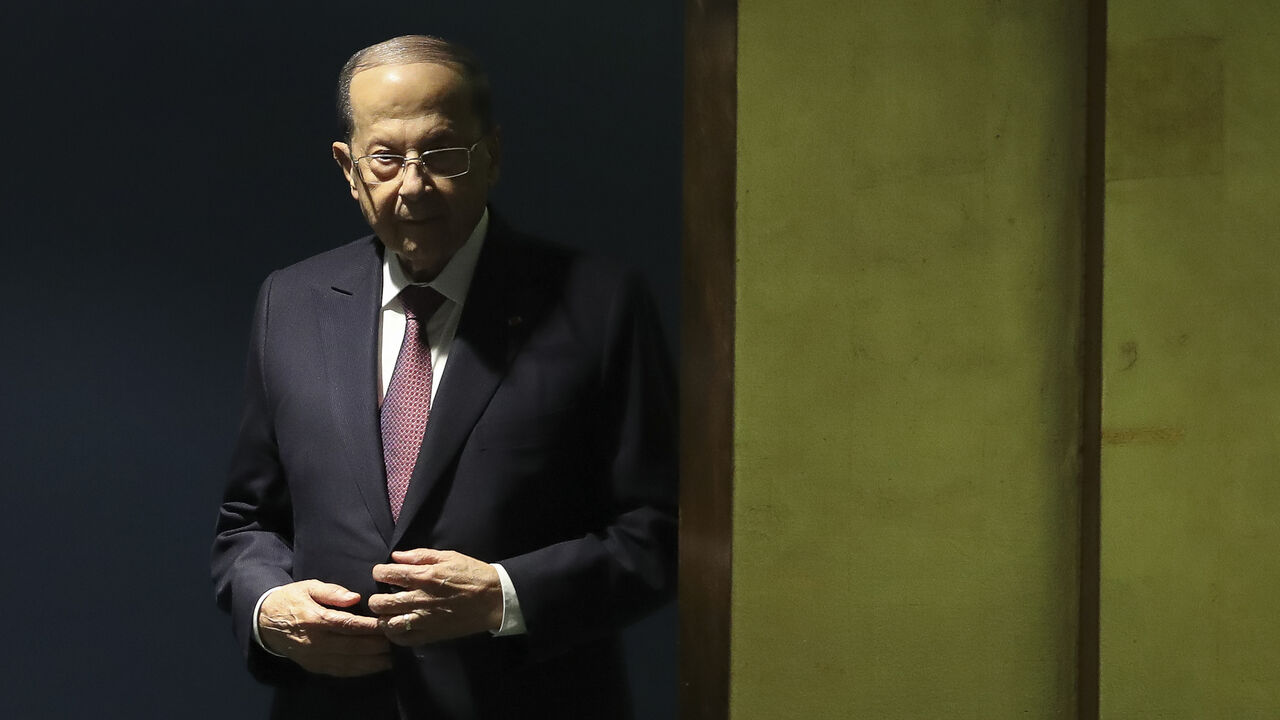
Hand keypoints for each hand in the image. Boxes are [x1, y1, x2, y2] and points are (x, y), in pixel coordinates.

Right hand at [257, 580, 391, 676]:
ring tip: (393, 657)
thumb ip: (332, 591)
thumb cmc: (292, 599)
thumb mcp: (309, 586)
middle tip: (397, 641)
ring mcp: (314, 657)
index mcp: (315, 619)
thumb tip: (355, 597)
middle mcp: (315, 641)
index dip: (370, 627)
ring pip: (348, 662)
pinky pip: (340, 671)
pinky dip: (359, 671)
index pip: (348, 625)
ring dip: (372, 662)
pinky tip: (375, 667)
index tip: (388, 624)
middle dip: (377, 645)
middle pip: (352, 646)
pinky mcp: (314, 666)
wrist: (265, 622)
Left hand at [369, 548, 503, 646]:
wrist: (494, 599)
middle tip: (383, 595)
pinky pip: (402, 639)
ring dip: (383, 617)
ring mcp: (424, 620)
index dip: (379, 572)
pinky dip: (394, 634)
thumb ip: (420, 555)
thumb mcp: (448, 556)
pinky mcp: (430, 635)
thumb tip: (396, 556)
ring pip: (387, 623)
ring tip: (388, 613)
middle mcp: (420, 599)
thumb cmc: (472, 574)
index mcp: (424, 576)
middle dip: (376, 597)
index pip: (387, 574)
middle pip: (380, 602)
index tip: (383, 573)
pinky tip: (398, 626)